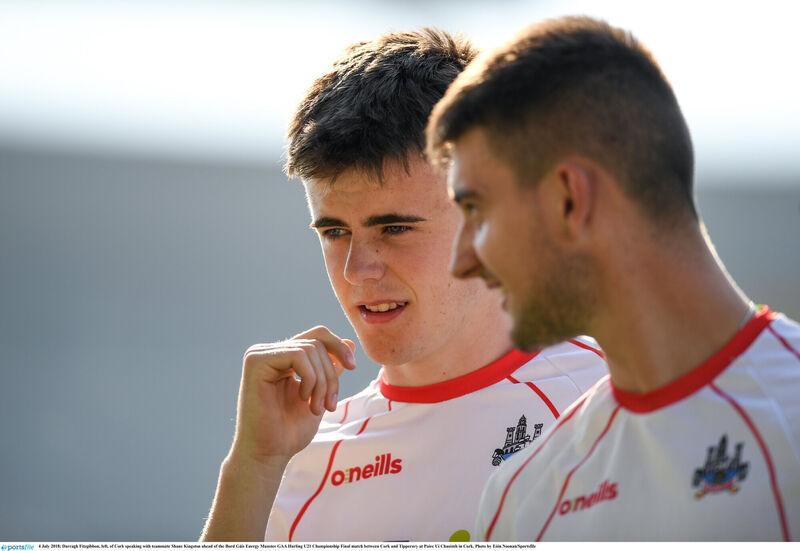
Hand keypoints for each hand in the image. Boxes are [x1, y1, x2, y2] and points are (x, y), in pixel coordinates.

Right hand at [230, 325, 356, 465]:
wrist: (268, 455)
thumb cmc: (289, 431)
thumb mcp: (319, 395)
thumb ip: (330, 370)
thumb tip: (350, 342)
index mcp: (282, 358)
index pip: (317, 336)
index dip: (338, 347)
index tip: (352, 367)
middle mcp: (269, 352)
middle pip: (317, 343)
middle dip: (331, 375)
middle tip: (329, 405)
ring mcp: (260, 355)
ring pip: (310, 349)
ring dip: (322, 382)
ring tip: (317, 408)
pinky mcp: (256, 361)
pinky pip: (298, 355)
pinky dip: (310, 378)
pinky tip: (303, 399)